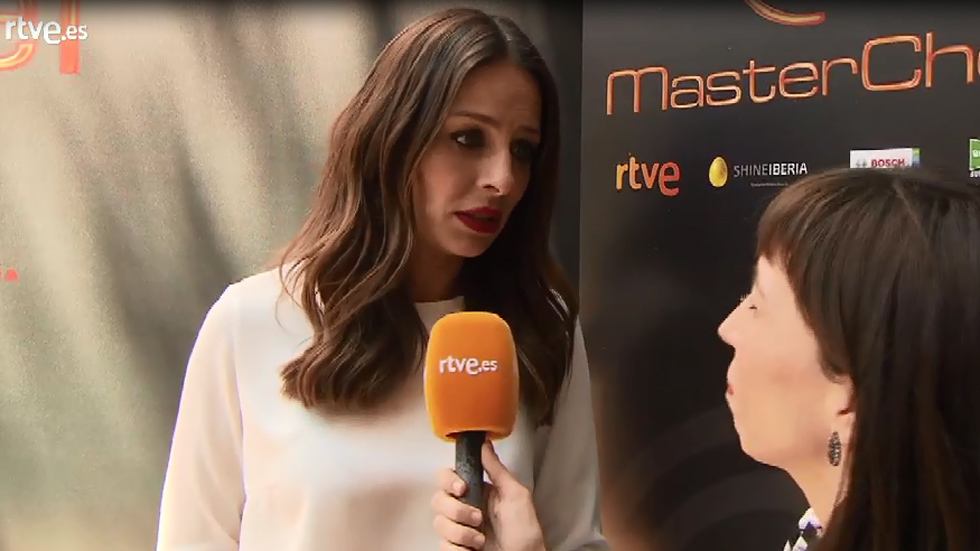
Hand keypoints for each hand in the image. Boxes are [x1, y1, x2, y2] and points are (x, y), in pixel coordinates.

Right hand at [431, 441, 545, 550]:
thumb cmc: (524, 529)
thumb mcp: (515, 494)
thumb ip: (497, 469)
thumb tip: (484, 442)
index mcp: (476, 491)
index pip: (447, 477)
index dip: (448, 481)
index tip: (462, 488)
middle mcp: (463, 507)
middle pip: (438, 499)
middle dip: (457, 510)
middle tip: (478, 519)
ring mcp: (457, 529)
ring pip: (439, 523)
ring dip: (461, 533)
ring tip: (480, 541)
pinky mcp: (454, 548)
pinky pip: (442, 545)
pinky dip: (457, 549)